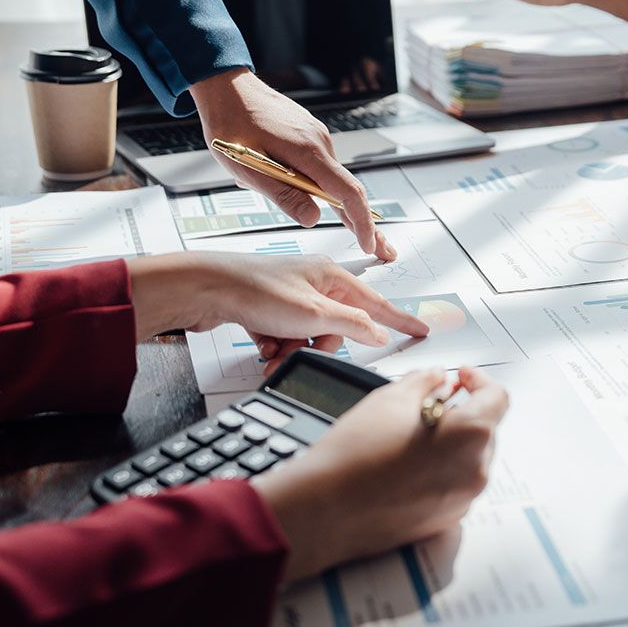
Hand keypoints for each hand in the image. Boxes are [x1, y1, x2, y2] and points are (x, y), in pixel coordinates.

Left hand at [128, 252, 428, 357]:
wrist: (206, 288)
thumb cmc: (255, 290)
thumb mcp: (314, 314)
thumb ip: (352, 325)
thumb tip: (378, 334)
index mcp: (333, 277)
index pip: (377, 304)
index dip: (401, 321)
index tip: (422, 331)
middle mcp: (315, 283)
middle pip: (339, 328)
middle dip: (321, 345)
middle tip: (302, 346)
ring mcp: (291, 297)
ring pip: (310, 337)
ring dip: (294, 349)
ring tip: (274, 349)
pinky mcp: (270, 309)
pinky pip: (287, 338)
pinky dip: (276, 345)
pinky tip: (263, 343)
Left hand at [189, 68, 392, 260]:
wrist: (227, 87)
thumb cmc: (231, 123)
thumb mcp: (248, 168)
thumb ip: (283, 194)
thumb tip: (313, 218)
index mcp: (308, 151)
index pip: (348, 193)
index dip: (362, 223)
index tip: (369, 245)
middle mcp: (320, 142)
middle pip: (349, 190)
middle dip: (364, 222)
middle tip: (378, 249)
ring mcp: (317, 137)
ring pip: (329, 179)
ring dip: (325, 200)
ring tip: (293, 198)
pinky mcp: (310, 135)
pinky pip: (318, 166)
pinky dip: (314, 183)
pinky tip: (282, 177)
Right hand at [252, 367, 508, 581]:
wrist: (324, 511)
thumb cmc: (354, 456)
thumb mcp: (391, 398)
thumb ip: (425, 381)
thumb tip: (438, 379)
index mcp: (470, 435)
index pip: (496, 397)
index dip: (478, 380)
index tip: (461, 376)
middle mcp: (475, 472)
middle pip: (485, 430)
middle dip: (463, 412)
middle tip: (431, 403)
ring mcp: (462, 501)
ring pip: (469, 459)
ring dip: (451, 442)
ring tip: (412, 436)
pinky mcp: (444, 521)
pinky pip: (454, 486)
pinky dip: (441, 470)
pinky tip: (406, 464)